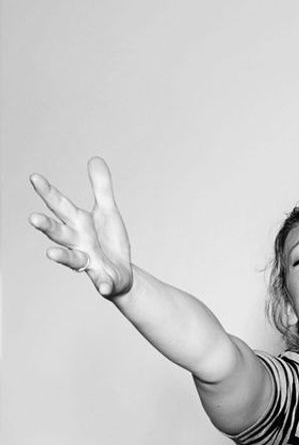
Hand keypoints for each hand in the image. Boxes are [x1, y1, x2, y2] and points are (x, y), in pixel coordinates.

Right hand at [29, 157, 132, 297]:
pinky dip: (102, 284)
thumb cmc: (107, 241)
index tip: (34, 177)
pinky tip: (103, 286)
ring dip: (61, 256)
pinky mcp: (103, 279)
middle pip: (59, 233)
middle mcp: (77, 243)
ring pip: (72, 258)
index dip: (47, 192)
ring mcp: (88, 262)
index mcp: (78, 224)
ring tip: (51, 253)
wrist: (120, 273)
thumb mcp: (107, 211)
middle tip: (33, 218)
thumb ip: (101, 187)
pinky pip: (101, 283)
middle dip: (47, 226)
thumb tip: (94, 158)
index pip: (59, 206)